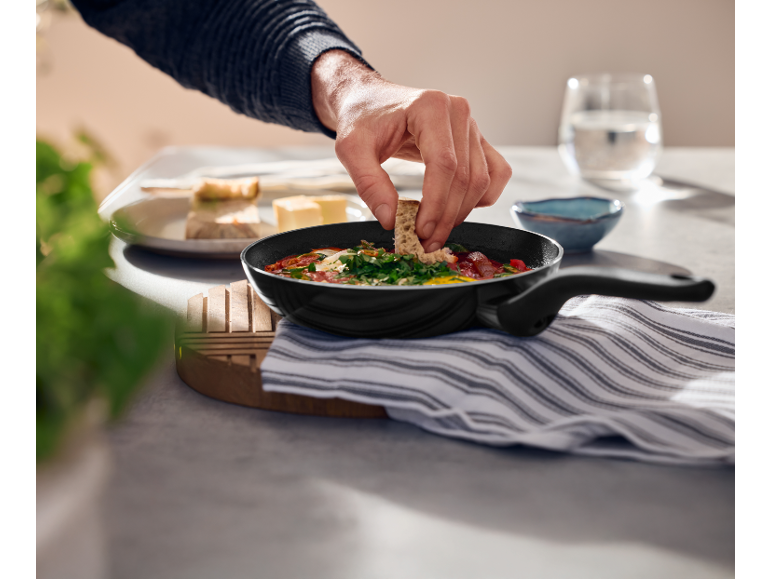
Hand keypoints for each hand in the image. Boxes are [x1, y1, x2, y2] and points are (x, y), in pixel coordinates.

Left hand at [311, 50, 511, 251]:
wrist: (369, 100)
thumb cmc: (362, 118)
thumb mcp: (351, 148)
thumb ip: (369, 183)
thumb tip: (391, 220)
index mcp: (430, 107)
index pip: (444, 164)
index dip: (436, 203)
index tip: (421, 231)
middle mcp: (458, 112)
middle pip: (465, 176)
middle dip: (447, 216)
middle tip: (425, 242)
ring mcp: (471, 126)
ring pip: (481, 180)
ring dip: (462, 212)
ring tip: (436, 232)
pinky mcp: (476, 140)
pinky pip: (495, 172)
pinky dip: (481, 197)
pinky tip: (456, 209)